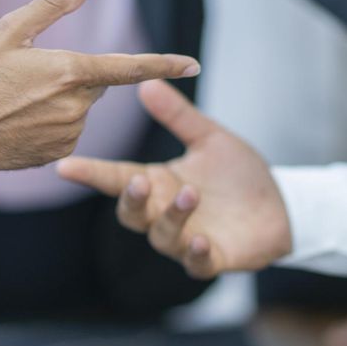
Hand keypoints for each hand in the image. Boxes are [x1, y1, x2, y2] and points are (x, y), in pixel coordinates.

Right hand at [0, 0, 200, 181]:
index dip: (165, 64)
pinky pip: (68, 131)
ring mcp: (70, 133)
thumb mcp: (10, 30)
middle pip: (96, 84)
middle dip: (75, 76)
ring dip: (61, 101)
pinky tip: (21, 122)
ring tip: (19, 102)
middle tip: (32, 77)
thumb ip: (54, 3)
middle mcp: (77, 105)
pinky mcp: (60, 152)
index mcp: (70, 71)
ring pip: (81, 108)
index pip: (130, 68)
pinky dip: (52, 123)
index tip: (194, 65)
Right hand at [56, 79, 290, 277]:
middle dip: (131, 199)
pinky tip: (199, 239)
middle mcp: (164, 212)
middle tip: (139, 181)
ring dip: (173, 216)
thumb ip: (178, 116)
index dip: (91, 173)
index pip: (116, 178)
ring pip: (162, 236)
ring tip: (191, 194)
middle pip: (131, 212)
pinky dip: (194, 253)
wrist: (280, 205)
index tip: (66, 166)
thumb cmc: (238, 174)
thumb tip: (146, 82)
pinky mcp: (211, 257)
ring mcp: (185, 238)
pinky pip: (195, 263)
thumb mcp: (209, 138)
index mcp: (159, 182)